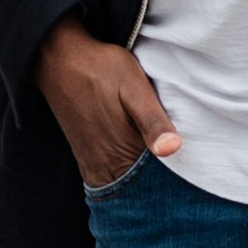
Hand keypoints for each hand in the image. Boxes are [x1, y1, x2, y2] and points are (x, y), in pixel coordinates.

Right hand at [35, 18, 175, 192]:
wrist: (57, 61)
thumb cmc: (99, 68)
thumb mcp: (132, 86)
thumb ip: (152, 120)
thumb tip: (173, 149)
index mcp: (122, 151)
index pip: (159, 180)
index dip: (177, 172)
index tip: (189, 161)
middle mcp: (104, 167)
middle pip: (143, 187)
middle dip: (161, 178)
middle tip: (174, 155)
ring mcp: (92, 165)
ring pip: (128, 184)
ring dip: (144, 175)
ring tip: (157, 152)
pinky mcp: (85, 159)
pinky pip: (112, 176)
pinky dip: (127, 171)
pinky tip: (137, 152)